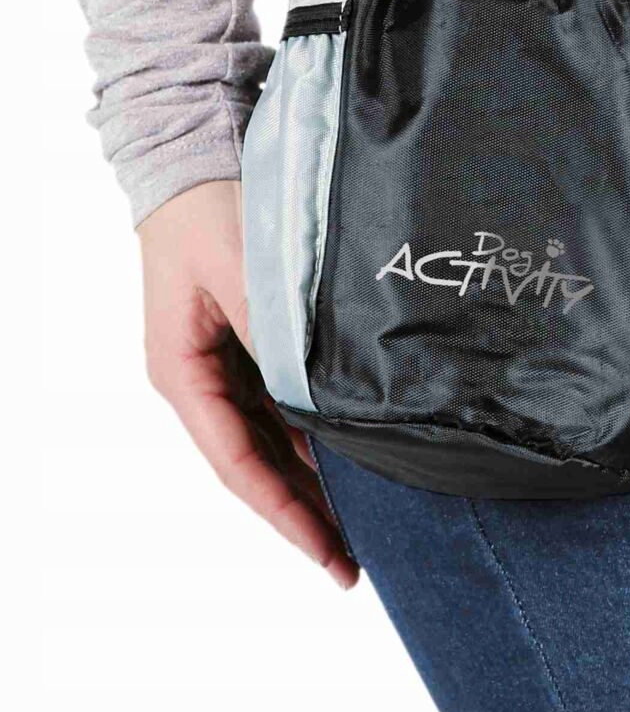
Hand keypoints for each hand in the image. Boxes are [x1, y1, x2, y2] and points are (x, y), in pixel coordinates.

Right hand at [138, 180, 357, 588]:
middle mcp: (201, 379)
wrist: (197, 153)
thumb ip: (278, 333)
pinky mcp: (249, 343)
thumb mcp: (244, 272)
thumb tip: (319, 396)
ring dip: (312, 476)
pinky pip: (282, 403)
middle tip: (356, 558)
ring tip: (363, 517)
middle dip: (304, 510)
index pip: (238, 464)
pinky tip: (351, 453)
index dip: (285, 514)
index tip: (328, 555)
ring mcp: (225, 364)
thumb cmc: (210, 208)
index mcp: (183, 373)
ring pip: (272, 438)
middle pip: (256, 463)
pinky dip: (314, 433)